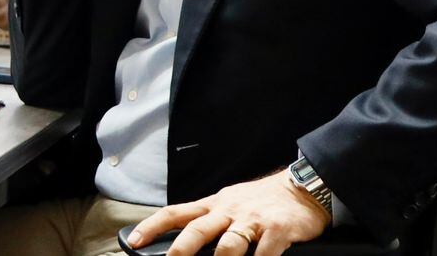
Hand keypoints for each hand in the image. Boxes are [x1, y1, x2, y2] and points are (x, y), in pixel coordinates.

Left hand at [128, 170, 330, 255]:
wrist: (302, 188)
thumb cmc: (262, 200)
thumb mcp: (230, 203)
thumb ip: (209, 220)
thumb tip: (183, 240)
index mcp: (214, 205)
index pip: (176, 213)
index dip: (153, 226)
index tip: (134, 241)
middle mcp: (229, 211)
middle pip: (198, 230)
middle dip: (180, 250)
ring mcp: (253, 221)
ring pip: (229, 245)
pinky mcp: (277, 231)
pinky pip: (265, 254)